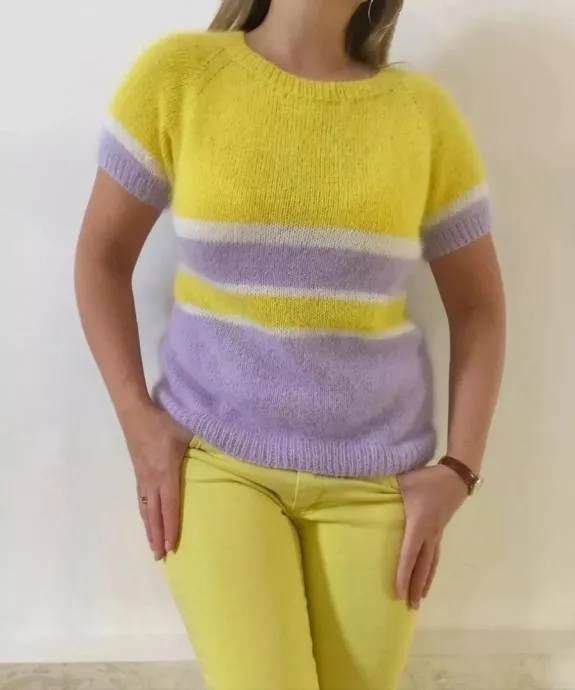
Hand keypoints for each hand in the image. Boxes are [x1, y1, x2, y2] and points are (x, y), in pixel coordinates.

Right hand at [121, 404, 193, 560]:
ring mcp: (142, 477)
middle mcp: (151, 479)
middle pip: (155, 514)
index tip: (173, 545)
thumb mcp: (187, 429)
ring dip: (149, 529)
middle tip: (160, 557)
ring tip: (152, 546)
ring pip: (145, 509)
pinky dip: (144, 515)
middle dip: (157, 536)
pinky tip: (146, 521)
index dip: (172, 526)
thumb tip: (227, 445)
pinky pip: (141, 499)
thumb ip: (206, 440)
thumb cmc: (163, 420)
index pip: (170, 504)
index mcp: (165, 471)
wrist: (135, 412)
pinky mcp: (138, 472)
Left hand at [396, 464, 467, 609]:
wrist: (455, 477)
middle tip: (410, 606)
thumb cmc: (426, 479)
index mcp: (418, 525)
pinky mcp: (440, 531)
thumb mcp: (404, 481)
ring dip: (425, 582)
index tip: (399, 592)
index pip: (409, 555)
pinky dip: (431, 570)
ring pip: (431, 563)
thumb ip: (384, 487)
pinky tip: (428, 576)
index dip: (403, 575)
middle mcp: (429, 534)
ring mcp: (437, 534)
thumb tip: (364, 490)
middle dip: (416, 586)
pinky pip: (435, 555)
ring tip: (420, 599)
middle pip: (422, 566)